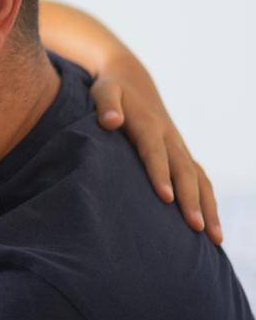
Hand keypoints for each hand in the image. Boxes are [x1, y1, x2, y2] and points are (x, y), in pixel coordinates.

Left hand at [88, 53, 222, 242]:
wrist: (131, 80)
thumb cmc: (111, 91)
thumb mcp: (104, 91)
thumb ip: (106, 105)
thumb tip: (110, 121)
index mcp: (149, 125)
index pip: (155, 152)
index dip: (161, 174)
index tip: (166, 198)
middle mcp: (170, 138)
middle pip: (184, 171)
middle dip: (191, 200)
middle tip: (196, 228)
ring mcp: (179, 148)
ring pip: (199, 179)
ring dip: (208, 207)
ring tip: (214, 239)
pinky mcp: (182, 155)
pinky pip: (200, 180)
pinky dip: (208, 202)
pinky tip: (211, 229)